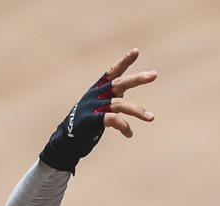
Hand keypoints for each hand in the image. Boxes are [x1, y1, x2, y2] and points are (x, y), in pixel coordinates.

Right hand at [38, 48, 157, 172]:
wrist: (66, 141)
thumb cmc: (85, 124)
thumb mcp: (99, 109)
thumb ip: (112, 102)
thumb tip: (130, 105)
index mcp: (98, 89)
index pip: (112, 72)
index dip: (124, 62)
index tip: (136, 51)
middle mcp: (96, 95)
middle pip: (119, 83)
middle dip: (137, 79)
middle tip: (154, 75)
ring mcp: (94, 107)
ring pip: (120, 104)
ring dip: (137, 110)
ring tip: (151, 117)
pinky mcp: (92, 120)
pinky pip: (113, 119)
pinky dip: (124, 127)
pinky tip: (129, 134)